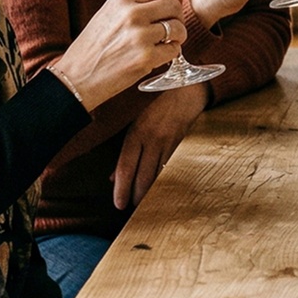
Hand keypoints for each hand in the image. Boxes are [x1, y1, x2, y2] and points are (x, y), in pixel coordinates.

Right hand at [52, 0, 184, 107]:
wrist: (76, 78)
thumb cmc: (92, 47)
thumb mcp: (108, 14)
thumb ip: (133, 4)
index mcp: (121, 0)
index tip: (176, 0)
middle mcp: (131, 14)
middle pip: (174, 5)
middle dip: (177, 16)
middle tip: (171, 26)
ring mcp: (140, 36)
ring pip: (178, 27)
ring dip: (178, 35)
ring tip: (167, 41)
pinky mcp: (146, 58)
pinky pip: (174, 49)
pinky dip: (171, 52)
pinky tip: (159, 54)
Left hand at [111, 83, 208, 209]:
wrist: (185, 88)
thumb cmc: (154, 103)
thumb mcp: (134, 122)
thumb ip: (124, 150)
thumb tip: (112, 178)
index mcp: (136, 132)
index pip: (125, 166)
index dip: (121, 188)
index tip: (119, 205)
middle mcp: (152, 139)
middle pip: (143, 175)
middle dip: (137, 195)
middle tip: (132, 208)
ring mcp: (169, 142)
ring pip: (158, 175)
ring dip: (151, 192)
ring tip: (145, 204)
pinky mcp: (182, 144)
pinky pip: (171, 168)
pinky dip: (164, 181)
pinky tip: (161, 190)